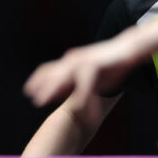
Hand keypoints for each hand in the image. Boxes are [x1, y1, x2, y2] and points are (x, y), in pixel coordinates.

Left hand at [23, 37, 138, 116]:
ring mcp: (83, 61)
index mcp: (71, 62)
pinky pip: (86, 84)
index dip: (38, 80)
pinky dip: (84, 98)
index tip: (28, 92)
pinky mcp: (95, 65)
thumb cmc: (111, 64)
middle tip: (36, 102)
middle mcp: (74, 59)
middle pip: (53, 74)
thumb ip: (78, 83)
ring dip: (52, 90)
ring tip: (42, 102)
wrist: (129, 49)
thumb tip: (66, 96)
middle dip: (43, 87)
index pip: (49, 69)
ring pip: (64, 77)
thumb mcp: (92, 75)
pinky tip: (81, 108)